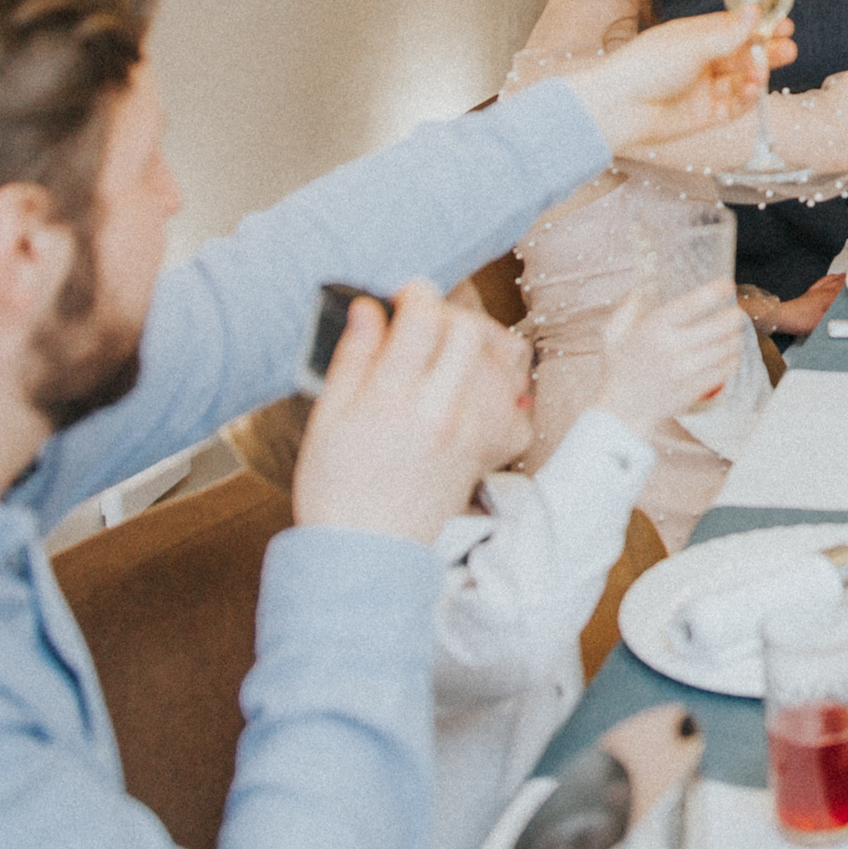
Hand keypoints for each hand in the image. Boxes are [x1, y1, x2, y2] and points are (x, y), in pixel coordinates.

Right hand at [293, 283, 532, 543]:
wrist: (367, 554)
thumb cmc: (336, 489)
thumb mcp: (328, 417)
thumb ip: (354, 357)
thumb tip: (371, 308)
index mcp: (394, 399)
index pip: (424, 319)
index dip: (415, 295)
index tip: (404, 296)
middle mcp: (444, 411)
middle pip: (471, 332)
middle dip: (448, 314)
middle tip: (425, 325)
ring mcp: (474, 432)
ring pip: (503, 362)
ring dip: (480, 344)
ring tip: (449, 353)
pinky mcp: (490, 452)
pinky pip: (519, 407)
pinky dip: (505, 392)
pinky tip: (473, 392)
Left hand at [565, 8, 797, 153]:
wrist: (620, 107)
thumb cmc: (646, 66)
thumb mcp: (691, 44)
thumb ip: (727, 33)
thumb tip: (755, 10)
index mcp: (693, 38)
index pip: (733, 29)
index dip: (757, 26)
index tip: (781, 21)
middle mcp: (701, 62)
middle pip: (742, 55)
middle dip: (765, 51)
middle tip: (788, 46)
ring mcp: (704, 89)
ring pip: (741, 80)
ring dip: (758, 74)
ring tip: (764, 70)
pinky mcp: (706, 115)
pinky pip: (735, 105)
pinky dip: (748, 97)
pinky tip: (754, 88)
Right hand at [590, 280, 748, 435]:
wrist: (623, 409)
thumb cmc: (621, 366)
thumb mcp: (615, 331)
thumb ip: (631, 306)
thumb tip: (649, 283)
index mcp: (654, 328)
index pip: (692, 304)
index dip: (714, 292)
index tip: (726, 286)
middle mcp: (672, 347)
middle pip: (720, 326)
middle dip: (735, 317)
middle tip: (736, 314)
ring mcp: (686, 370)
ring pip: (727, 347)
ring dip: (736, 337)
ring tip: (734, 334)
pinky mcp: (696, 388)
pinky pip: (727, 369)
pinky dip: (734, 359)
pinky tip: (730, 354)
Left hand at [763, 272, 844, 336]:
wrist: (783, 317)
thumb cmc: (800, 320)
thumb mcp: (824, 322)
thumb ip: (838, 318)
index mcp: (829, 296)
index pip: (846, 287)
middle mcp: (824, 291)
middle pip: (840, 282)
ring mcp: (816, 291)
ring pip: (832, 280)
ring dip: (841, 277)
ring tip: (847, 275)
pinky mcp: (809, 294)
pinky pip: (823, 282)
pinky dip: (830, 279)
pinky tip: (830, 279)